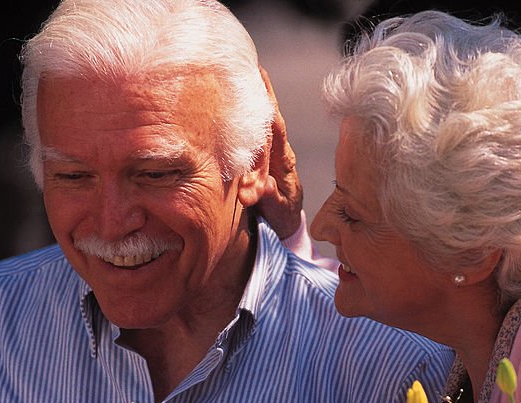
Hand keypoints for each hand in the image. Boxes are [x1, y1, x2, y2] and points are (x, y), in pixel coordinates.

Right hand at [255, 66, 303, 238]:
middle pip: (267, 114)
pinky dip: (245, 112)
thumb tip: (258, 188)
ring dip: (250, 96)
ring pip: (259, 120)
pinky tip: (233, 96)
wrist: (288, 223)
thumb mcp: (279, 211)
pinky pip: (253, 130)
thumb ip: (270, 199)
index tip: (259, 76)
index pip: (274, 126)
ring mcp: (270, 151)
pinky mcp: (262, 155)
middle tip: (245, 61)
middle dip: (258, 88)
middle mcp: (278, 150)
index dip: (267, 101)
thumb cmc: (283, 216)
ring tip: (239, 69)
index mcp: (283, 160)